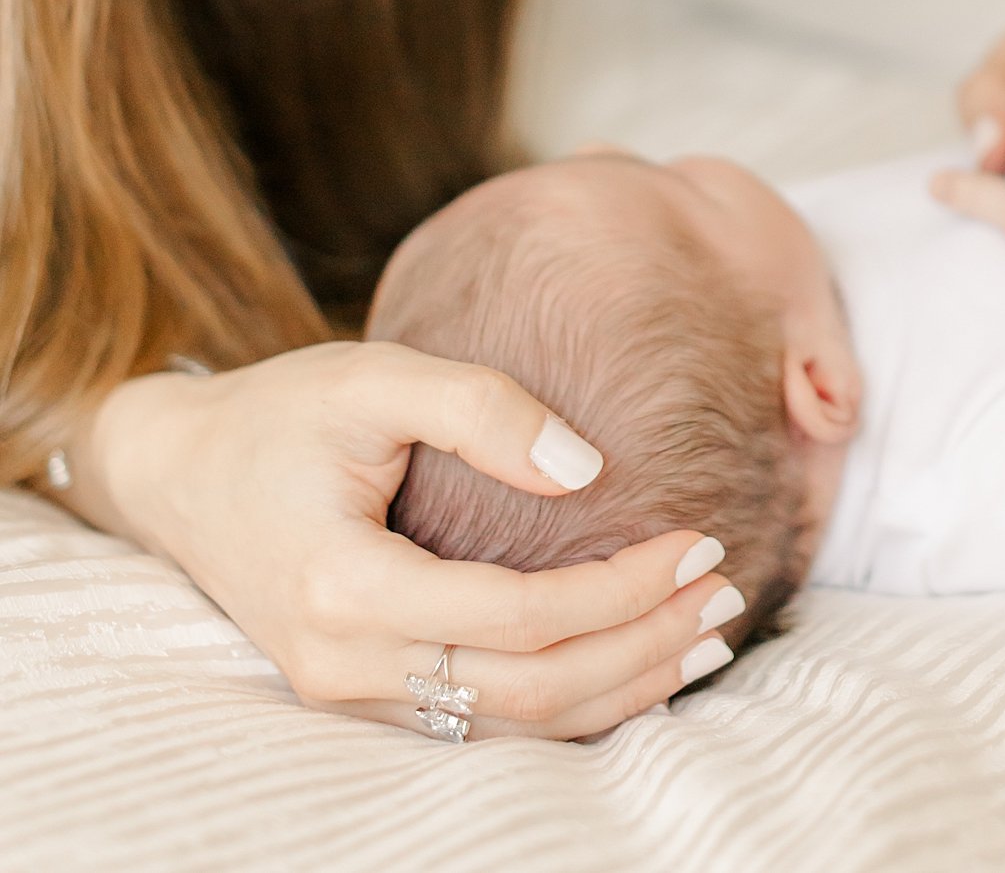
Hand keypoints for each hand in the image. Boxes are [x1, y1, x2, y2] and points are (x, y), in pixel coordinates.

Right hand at [88, 343, 740, 738]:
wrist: (180, 472)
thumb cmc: (282, 411)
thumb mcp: (374, 375)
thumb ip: (482, 408)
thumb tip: (590, 468)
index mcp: (347, 588)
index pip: (522, 617)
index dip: (622, 587)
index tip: (698, 536)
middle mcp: (344, 665)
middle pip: (530, 692)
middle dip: (642, 648)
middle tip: (726, 592)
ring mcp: (348, 696)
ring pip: (511, 727)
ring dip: (618, 689)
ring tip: (705, 638)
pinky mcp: (359, 698)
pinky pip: (481, 724)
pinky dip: (566, 702)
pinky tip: (629, 664)